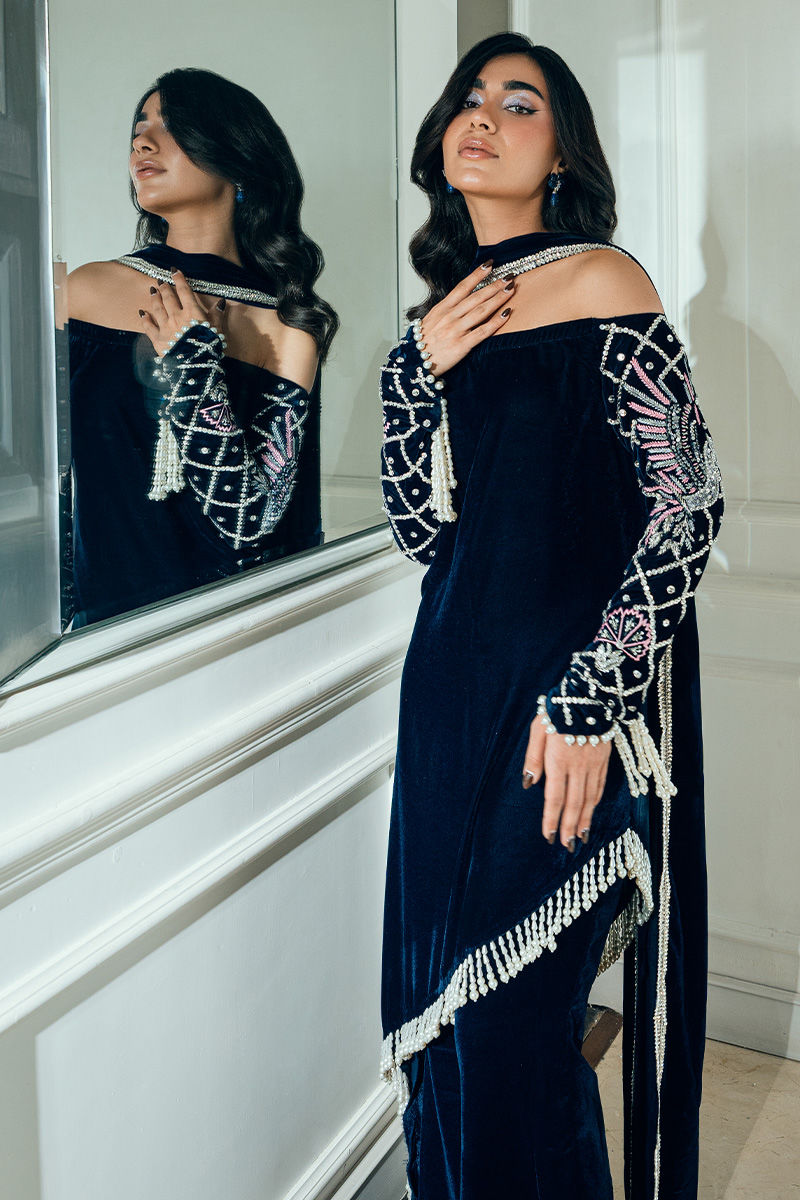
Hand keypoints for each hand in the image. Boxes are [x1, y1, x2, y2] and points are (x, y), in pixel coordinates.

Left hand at [138, 269, 226, 356]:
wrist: (196, 366)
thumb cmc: (209, 348)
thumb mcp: (218, 330)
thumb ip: (218, 315)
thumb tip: (221, 302)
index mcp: (192, 312)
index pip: (184, 291)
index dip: (179, 279)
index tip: (174, 271)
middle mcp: (176, 316)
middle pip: (168, 298)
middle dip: (164, 287)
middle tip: (161, 281)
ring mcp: (165, 328)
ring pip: (157, 309)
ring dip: (155, 298)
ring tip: (152, 291)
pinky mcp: (158, 340)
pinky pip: (149, 327)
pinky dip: (145, 319)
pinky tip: (142, 313)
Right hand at [416, 261, 514, 375]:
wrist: (413, 364)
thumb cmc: (422, 344)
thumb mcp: (431, 320)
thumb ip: (446, 310)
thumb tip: (462, 301)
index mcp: (442, 309)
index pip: (462, 287)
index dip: (477, 274)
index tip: (490, 264)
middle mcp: (449, 317)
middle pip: (476, 296)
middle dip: (494, 284)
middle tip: (510, 275)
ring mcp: (456, 330)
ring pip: (481, 310)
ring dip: (498, 298)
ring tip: (511, 289)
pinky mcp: (461, 345)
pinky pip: (482, 331)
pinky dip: (496, 322)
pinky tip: (506, 314)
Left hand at [521, 712, 611, 850]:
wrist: (590, 694)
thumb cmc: (557, 710)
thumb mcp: (537, 730)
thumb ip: (533, 758)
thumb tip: (529, 784)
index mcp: (558, 760)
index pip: (554, 797)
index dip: (551, 819)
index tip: (549, 836)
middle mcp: (577, 766)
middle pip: (574, 803)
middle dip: (570, 827)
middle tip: (567, 846)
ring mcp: (593, 764)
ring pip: (589, 798)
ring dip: (584, 820)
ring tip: (580, 838)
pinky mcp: (604, 760)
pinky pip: (600, 786)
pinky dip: (595, 803)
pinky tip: (591, 813)